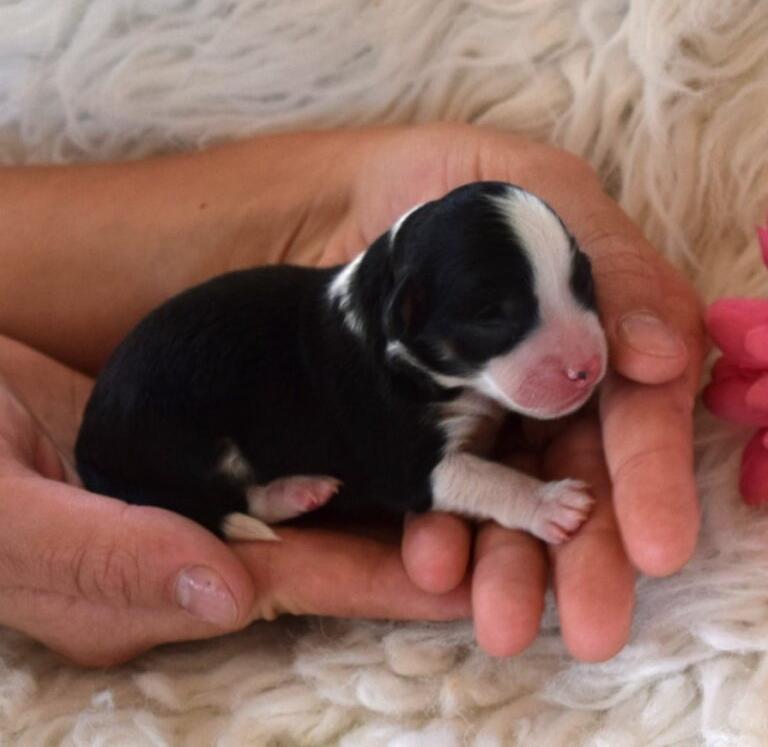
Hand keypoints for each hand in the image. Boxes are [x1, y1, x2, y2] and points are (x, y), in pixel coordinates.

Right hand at [0, 335, 468, 665]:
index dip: (379, 584)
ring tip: (469, 481)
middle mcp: (178, 558)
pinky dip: (329, 451)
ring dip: (380, 497)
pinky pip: (273, 457)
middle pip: (316, 553)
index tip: (465, 578)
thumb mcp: (4, 517)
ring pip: (302, 504)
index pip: (292, 586)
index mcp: (145, 593)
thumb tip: (224, 592)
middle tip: (502, 533)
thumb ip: (103, 555)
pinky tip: (378, 435)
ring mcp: (181, 506)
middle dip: (405, 549)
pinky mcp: (181, 457)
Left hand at [289, 122, 703, 659]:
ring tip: (504, 623)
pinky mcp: (424, 437)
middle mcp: (547, 388)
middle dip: (590, 557)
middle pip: (582, 482)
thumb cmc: (454, 183)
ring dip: (514, 567)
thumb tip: (663, 359)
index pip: (634, 415)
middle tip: (593, 626)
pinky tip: (432, 562)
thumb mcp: (540, 191)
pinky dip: (440, 532)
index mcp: (595, 336)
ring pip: (513, 505)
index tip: (657, 545)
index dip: (650, 478)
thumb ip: (607, 264)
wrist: (343, 201)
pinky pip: (438, 494)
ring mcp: (485, 419)